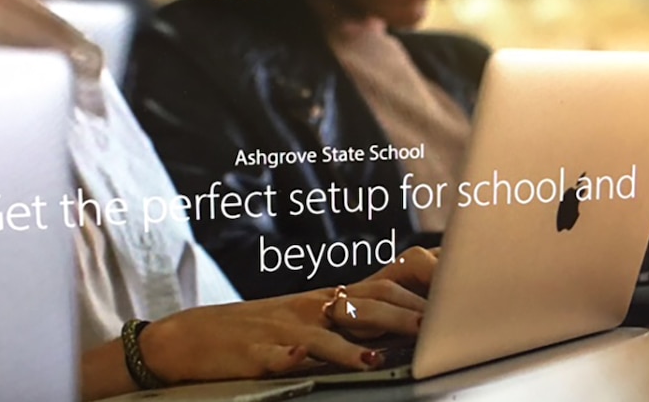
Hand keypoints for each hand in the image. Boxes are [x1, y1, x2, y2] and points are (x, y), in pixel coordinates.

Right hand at [138, 246, 439, 382]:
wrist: (197, 335)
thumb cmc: (262, 328)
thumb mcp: (310, 316)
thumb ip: (353, 315)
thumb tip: (401, 321)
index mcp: (328, 300)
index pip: (382, 288)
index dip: (418, 294)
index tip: (450, 302)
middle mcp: (311, 309)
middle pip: (363, 306)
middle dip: (400, 318)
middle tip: (433, 331)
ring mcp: (284, 330)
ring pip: (324, 333)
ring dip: (352, 347)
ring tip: (377, 360)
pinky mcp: (257, 353)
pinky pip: (277, 355)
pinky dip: (292, 358)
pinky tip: (302, 361)